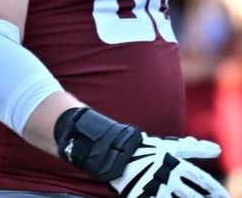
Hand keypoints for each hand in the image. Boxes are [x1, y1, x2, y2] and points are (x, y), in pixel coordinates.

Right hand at [109, 133, 226, 197]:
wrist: (114, 155)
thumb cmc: (147, 149)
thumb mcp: (170, 146)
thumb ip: (195, 149)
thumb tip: (218, 150)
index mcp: (175, 164)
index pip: (203, 181)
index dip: (216, 191)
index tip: (224, 197)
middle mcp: (167, 177)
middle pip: (194, 196)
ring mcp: (155, 188)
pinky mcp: (143, 196)